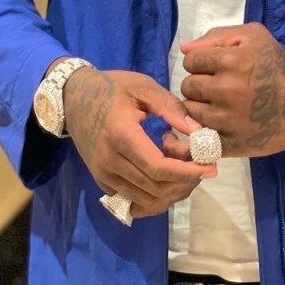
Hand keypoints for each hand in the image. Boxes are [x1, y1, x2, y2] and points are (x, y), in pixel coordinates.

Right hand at [62, 66, 214, 218]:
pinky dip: (156, 193)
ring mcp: (103, 174)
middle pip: (155, 187)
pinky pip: (134, 198)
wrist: (73, 98)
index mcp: (120, 135)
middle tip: (203, 166)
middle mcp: (109, 161)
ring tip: (185, 166)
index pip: (157, 167)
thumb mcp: (142, 86)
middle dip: (185, 181)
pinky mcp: (102, 181)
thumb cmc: (111, 88)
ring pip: (146, 198)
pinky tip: (166, 172)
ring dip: (172, 190)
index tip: (210, 167)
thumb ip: (170, 107)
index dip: (186, 172)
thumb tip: (197, 130)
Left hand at [164, 23, 284, 158]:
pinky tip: (218, 123)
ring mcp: (228, 119)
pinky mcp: (232, 142)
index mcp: (231, 61)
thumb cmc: (276, 64)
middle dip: (199, 84)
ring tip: (220, 104)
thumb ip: (216, 36)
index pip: (190, 61)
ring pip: (191, 111)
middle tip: (218, 86)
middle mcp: (227, 90)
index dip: (200, 62)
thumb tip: (185, 49)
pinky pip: (200, 137)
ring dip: (201, 106)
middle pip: (188, 86)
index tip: (215, 68)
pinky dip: (204, 130)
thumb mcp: (253, 36)